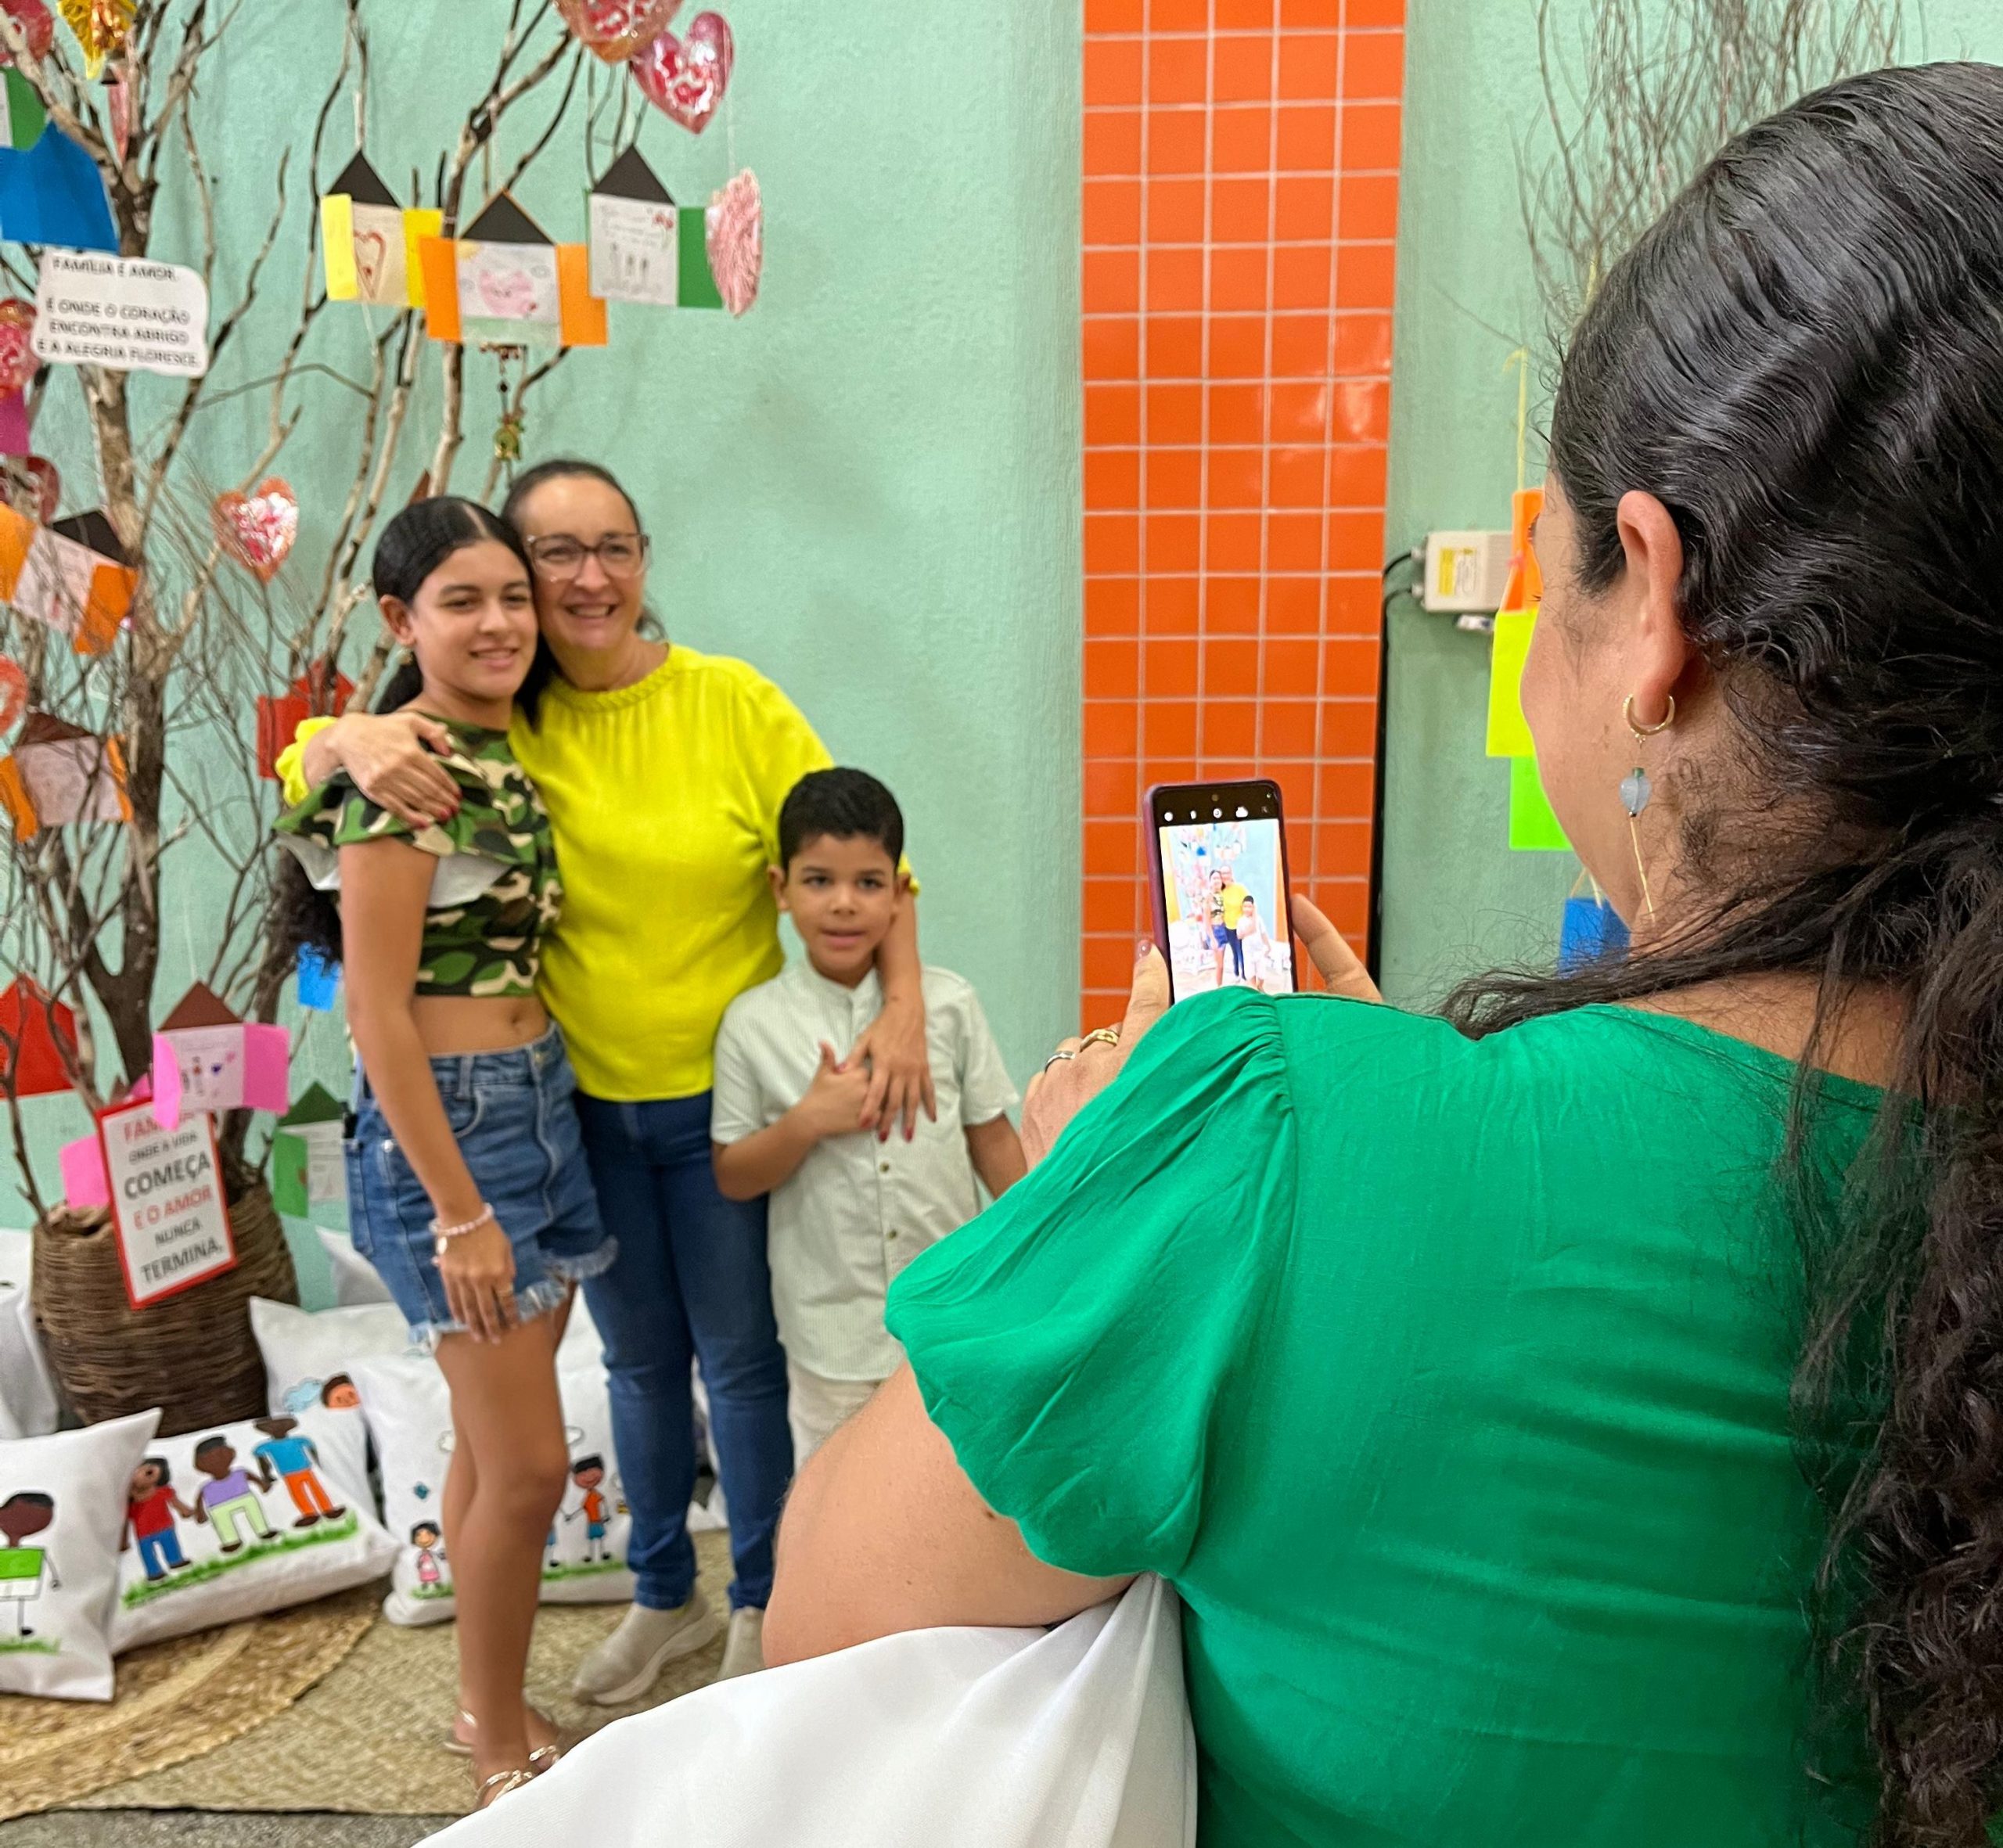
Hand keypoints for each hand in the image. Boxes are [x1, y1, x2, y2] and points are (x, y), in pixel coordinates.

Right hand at [331, 710, 460, 830]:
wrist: (347, 737)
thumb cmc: (382, 727)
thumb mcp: (411, 721)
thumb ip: (433, 732)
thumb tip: (449, 751)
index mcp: (410, 751)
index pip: (436, 774)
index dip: (449, 786)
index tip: (458, 795)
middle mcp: (399, 767)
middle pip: (428, 789)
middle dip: (444, 801)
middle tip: (455, 809)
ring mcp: (385, 781)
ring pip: (415, 800)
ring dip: (432, 810)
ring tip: (445, 816)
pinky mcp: (373, 790)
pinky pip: (395, 807)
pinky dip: (411, 817)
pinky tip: (424, 823)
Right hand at [436, 1214, 517, 1344]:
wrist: (462, 1218)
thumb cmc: (488, 1230)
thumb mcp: (507, 1247)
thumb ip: (508, 1268)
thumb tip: (507, 1285)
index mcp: (499, 1272)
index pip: (507, 1300)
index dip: (510, 1315)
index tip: (513, 1326)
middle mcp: (481, 1280)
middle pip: (487, 1310)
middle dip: (492, 1327)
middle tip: (494, 1340)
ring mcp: (463, 1280)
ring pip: (469, 1309)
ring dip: (474, 1325)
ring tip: (478, 1337)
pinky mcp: (448, 1277)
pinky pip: (453, 1300)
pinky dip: (457, 1312)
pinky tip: (461, 1322)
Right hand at [793, 1042, 872, 1140]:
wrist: (811, 1119)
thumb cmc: (817, 1094)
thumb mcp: (822, 1073)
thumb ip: (828, 1056)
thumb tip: (824, 1040)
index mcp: (857, 1075)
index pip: (870, 1070)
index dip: (861, 1076)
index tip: (853, 1080)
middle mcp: (866, 1090)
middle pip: (878, 1085)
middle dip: (871, 1088)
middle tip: (855, 1094)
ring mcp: (867, 1107)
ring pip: (881, 1101)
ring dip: (877, 1102)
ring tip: (861, 1104)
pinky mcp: (866, 1123)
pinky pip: (879, 1117)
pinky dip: (875, 1117)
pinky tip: (865, 1115)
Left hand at [850, 994, 936, 1142]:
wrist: (906, 1013)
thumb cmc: (882, 1026)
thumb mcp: (864, 1039)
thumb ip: (853, 1057)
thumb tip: (839, 1072)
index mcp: (884, 1064)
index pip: (875, 1092)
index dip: (870, 1109)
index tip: (864, 1125)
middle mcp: (901, 1070)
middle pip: (894, 1101)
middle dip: (888, 1121)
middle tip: (883, 1138)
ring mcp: (914, 1070)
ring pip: (912, 1099)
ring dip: (910, 1119)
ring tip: (908, 1136)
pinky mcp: (924, 1068)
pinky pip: (928, 1089)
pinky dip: (930, 1104)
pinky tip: (931, 1118)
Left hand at [1019, 910, 1377, 1167]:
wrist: (1080, 1226)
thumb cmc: (1140, 1184)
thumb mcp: (1176, 1134)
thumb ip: (1189, 1092)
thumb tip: (1202, 1066)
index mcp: (1138, 1071)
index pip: (1148, 1007)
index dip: (1151, 977)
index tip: (1150, 954)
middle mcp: (1097, 1067)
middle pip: (1112, 1037)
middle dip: (1122, 1055)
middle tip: (1132, 1095)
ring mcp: (1062, 1081)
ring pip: (1080, 1053)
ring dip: (1091, 1072)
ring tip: (1103, 1115)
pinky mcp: (1037, 1099)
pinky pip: (1055, 1074)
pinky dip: (1066, 1087)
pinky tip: (1079, 1120)